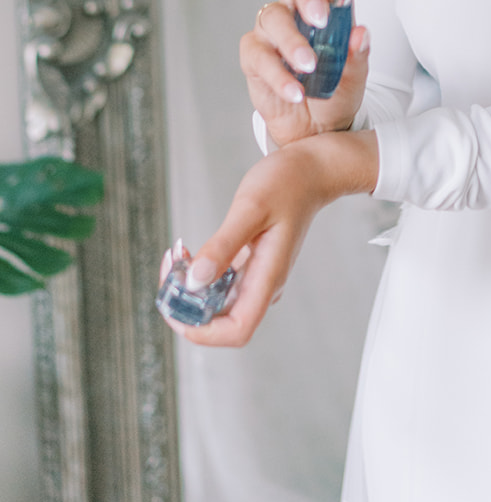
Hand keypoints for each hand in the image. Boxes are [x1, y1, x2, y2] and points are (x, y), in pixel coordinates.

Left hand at [160, 128, 379, 348]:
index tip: (176, 305)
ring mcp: (257, 277)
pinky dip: (197, 274)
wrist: (311, 170)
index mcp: (268, 277)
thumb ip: (224, 245)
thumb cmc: (287, 184)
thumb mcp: (251, 208)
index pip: (237, 330)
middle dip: (185, 305)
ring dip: (188, 289)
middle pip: (220, 322)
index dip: (202, 331)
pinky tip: (187, 253)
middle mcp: (263, 284)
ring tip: (176, 255)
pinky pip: (218, 285)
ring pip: (216, 304)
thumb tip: (195, 281)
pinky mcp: (250, 266)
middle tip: (169, 268)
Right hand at [240, 0, 369, 147]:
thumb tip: (362, 34)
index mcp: (325, 1)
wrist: (317, 128)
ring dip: (293, 42)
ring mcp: (271, 29)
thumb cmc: (336, 89)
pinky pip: (259, 56)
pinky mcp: (254, 56)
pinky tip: (296, 92)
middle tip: (321, 17)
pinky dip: (279, 76)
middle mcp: (295, 7)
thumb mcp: (355, 75)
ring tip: (310, 67)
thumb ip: (358, 54)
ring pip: (273, 17)